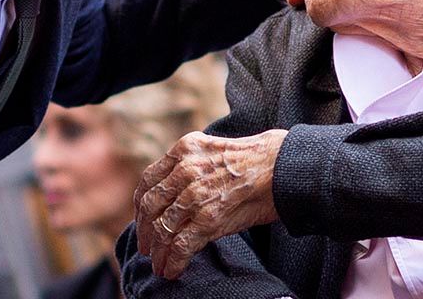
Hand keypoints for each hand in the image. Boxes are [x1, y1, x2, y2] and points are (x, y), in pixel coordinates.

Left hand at [133, 129, 287, 278]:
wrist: (282, 166)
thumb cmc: (255, 159)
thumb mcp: (213, 150)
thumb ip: (190, 167)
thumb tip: (173, 194)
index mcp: (184, 150)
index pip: (149, 180)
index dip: (140, 205)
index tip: (141, 218)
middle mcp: (185, 170)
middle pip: (151, 206)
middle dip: (144, 230)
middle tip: (146, 247)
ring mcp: (195, 195)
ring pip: (163, 228)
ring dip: (157, 251)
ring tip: (158, 264)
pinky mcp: (208, 218)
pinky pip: (180, 245)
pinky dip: (172, 261)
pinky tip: (172, 271)